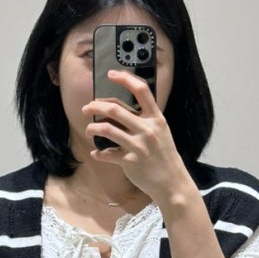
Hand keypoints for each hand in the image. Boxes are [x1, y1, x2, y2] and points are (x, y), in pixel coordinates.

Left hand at [82, 71, 189, 202]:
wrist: (172, 183)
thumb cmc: (165, 157)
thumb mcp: (162, 133)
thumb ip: (146, 120)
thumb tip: (122, 110)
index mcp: (156, 119)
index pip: (141, 90)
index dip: (125, 78)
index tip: (111, 74)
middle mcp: (147, 130)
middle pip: (115, 109)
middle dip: (95, 106)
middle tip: (87, 108)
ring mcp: (138, 145)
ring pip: (106, 129)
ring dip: (92, 128)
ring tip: (89, 130)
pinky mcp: (129, 161)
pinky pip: (106, 154)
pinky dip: (98, 153)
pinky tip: (96, 154)